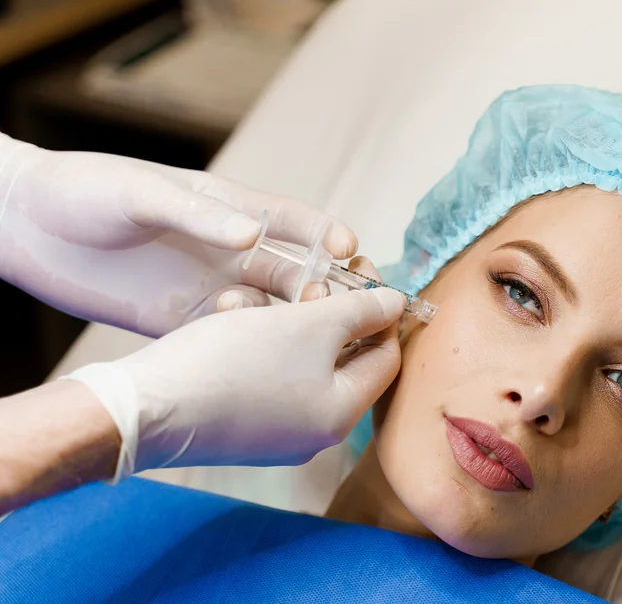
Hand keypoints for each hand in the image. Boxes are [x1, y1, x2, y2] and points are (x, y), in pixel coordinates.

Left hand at [0, 134, 354, 335]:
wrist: (25, 226)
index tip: (348, 250)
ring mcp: (208, 285)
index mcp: (226, 207)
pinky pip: (233, 335)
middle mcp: (227, 248)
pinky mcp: (182, 320)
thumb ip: (198, 214)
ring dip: (296, 318)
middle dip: (324, 284)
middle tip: (338, 304)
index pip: (292, 220)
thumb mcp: (141, 193)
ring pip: (272, 306)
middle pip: (294, 268)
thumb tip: (255, 234)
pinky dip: (255, 343)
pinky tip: (260, 352)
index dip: (325, 234)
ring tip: (309, 333)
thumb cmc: (82, 191)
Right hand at [64, 281, 404, 476]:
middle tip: (312, 276)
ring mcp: (273, 433)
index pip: (385, 357)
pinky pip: (263, 374)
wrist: (142, 408)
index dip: (381, 309)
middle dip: (329, 310)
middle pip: (342, 359)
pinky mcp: (236, 425)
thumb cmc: (233, 363)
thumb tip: (397, 303)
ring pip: (297, 361)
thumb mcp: (308, 326)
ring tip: (259, 291)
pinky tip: (231, 313)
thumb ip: (360, 311)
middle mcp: (313, 432)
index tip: (362, 269)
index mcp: (340, 414)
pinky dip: (256, 339)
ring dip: (285, 318)